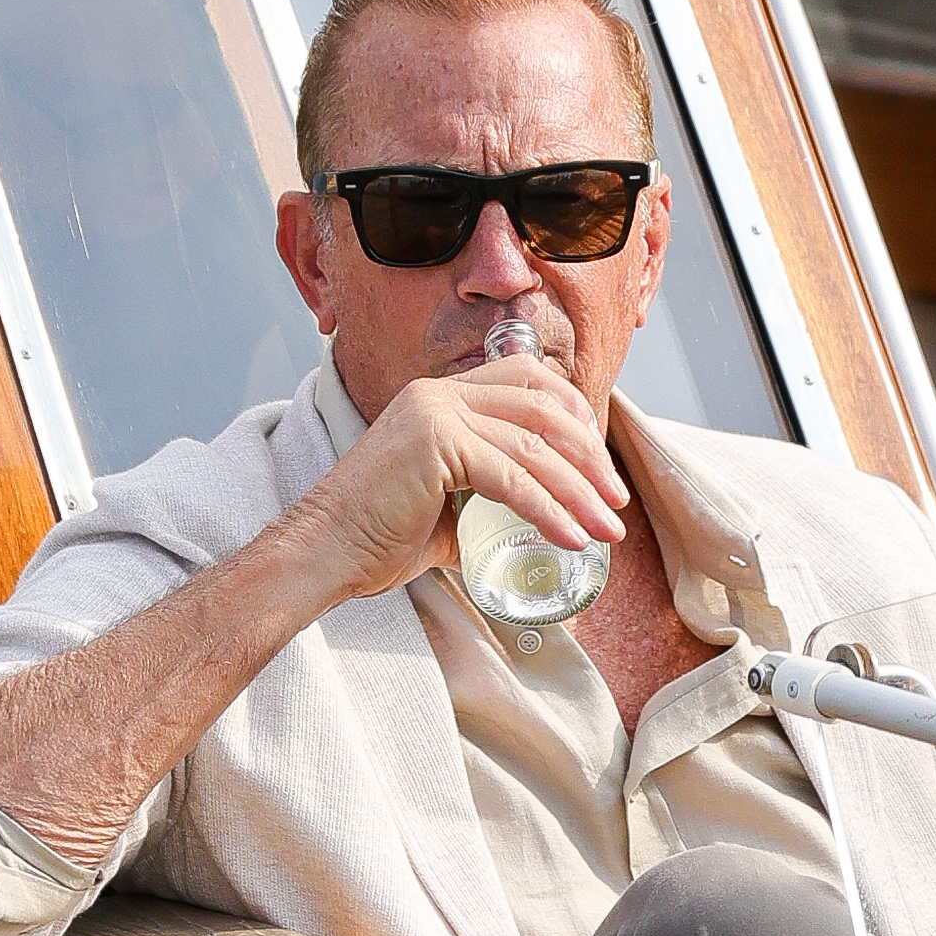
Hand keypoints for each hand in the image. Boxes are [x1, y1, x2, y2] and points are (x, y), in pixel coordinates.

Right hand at [290, 351, 628, 604]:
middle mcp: (440, 393)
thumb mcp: (442, 509)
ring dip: (581, 490)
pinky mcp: (436, 444)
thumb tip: (526, 526)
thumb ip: (482, 503)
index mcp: (440, 396)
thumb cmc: (374, 537)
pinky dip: (551, 509)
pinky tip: (572, 537)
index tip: (599, 465)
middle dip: (590, 455)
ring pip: (535, 445)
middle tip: (615, 501)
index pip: (529, 382)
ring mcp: (437, 413)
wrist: (321, 553)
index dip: (575, 416)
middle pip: (543, 407)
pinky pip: (513, 477)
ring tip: (607, 529)